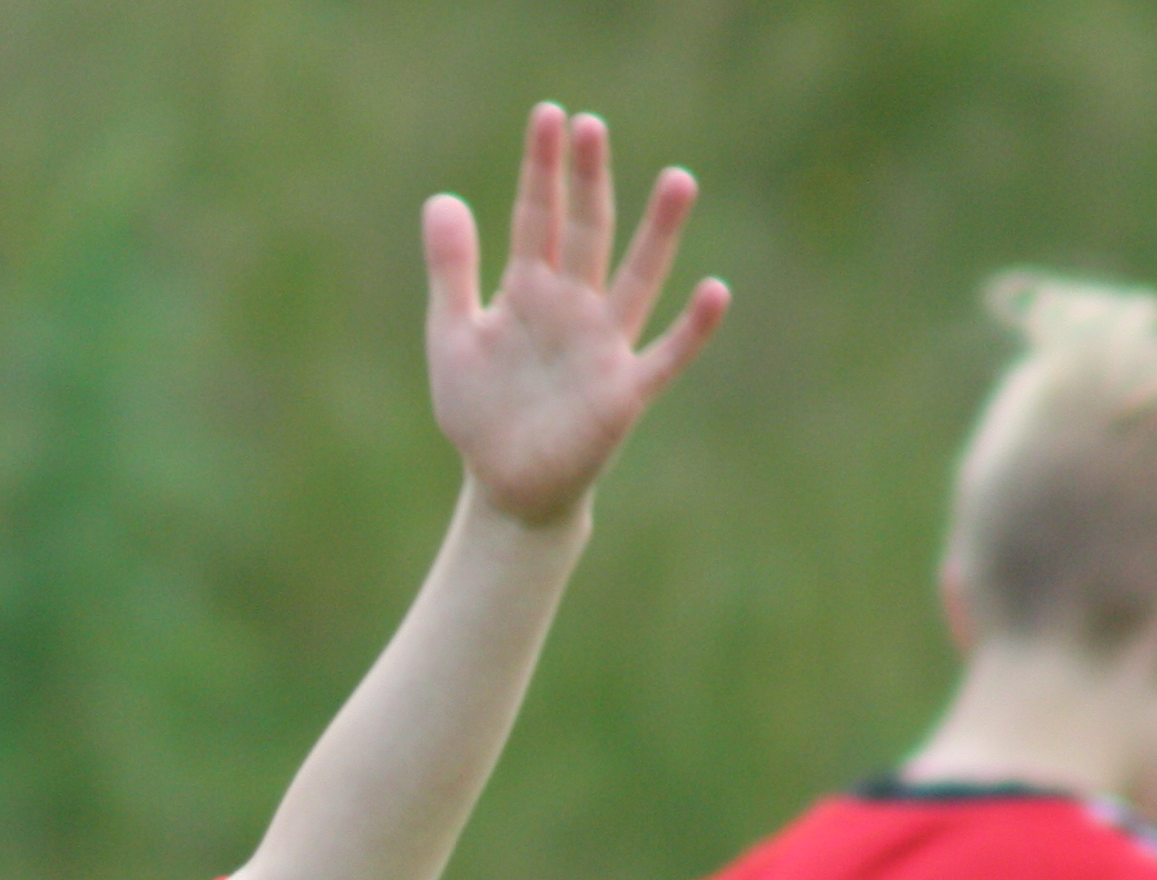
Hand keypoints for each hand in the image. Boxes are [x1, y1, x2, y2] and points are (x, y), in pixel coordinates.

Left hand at [424, 105, 727, 530]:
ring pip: (636, 280)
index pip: (538, 217)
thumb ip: (451, 271)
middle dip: (589, 182)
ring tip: (678, 180)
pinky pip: (664, 356)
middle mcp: (574, 307)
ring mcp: (603, 347)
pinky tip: (714, 292)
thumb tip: (442, 197)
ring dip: (658, 234)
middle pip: (586, 232)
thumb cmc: (482, 411)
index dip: (542, 169)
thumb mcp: (453, 336)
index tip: (549, 116)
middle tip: (592, 126)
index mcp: (530, 290)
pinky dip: (691, 329)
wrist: (505, 486)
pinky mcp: (623, 394)